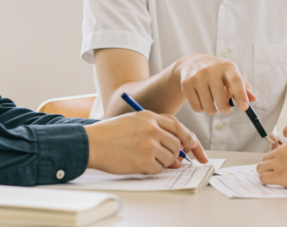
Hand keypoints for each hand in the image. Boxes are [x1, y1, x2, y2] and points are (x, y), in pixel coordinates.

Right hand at [84, 111, 208, 173]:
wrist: (92, 143)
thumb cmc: (110, 133)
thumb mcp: (133, 121)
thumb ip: (155, 129)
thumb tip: (177, 148)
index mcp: (149, 117)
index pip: (177, 126)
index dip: (189, 137)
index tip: (194, 146)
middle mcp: (152, 129)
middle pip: (176, 144)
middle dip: (174, 153)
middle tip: (166, 158)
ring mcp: (149, 145)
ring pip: (170, 158)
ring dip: (162, 162)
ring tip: (144, 158)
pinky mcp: (144, 161)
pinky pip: (159, 169)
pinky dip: (152, 170)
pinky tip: (138, 164)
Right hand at [172, 54, 256, 114]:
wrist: (191, 63)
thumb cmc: (217, 72)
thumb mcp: (231, 75)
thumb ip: (244, 87)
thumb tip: (253, 99)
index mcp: (227, 66)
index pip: (236, 81)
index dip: (241, 95)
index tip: (244, 108)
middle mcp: (211, 70)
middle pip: (222, 101)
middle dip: (225, 109)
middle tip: (224, 107)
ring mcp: (197, 76)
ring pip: (209, 107)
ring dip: (212, 110)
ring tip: (212, 101)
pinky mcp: (186, 84)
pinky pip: (197, 108)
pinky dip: (201, 109)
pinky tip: (201, 99)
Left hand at [257, 137, 286, 190]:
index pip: (278, 148)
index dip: (279, 158)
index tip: (282, 164)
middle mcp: (283, 150)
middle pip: (267, 157)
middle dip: (270, 165)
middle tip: (275, 172)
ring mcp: (279, 162)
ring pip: (261, 167)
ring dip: (265, 172)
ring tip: (272, 179)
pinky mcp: (279, 175)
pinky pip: (263, 178)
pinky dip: (265, 181)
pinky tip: (271, 184)